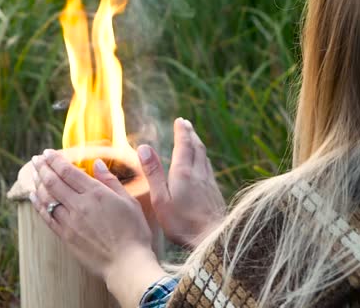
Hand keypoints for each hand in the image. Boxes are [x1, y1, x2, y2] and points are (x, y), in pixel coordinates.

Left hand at [30, 149, 165, 306]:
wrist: (127, 264)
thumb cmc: (134, 232)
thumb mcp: (128, 201)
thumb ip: (110, 181)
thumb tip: (96, 164)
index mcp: (96, 193)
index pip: (68, 171)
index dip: (55, 160)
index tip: (47, 152)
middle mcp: (79, 205)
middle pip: (53, 181)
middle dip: (43, 167)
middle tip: (36, 159)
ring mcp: (70, 222)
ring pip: (47, 197)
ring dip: (38, 183)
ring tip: (34, 173)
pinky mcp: (66, 236)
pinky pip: (47, 216)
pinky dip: (38, 204)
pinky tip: (34, 196)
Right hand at [137, 118, 225, 247]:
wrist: (212, 239)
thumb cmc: (181, 223)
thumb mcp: (160, 199)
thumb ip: (153, 173)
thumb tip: (143, 147)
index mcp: (183, 173)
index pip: (183, 145)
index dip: (182, 131)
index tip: (180, 120)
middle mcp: (199, 174)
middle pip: (197, 148)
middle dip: (191, 134)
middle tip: (186, 124)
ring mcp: (209, 184)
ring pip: (204, 158)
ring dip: (198, 145)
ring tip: (194, 140)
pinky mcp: (215, 194)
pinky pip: (209, 169)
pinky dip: (204, 160)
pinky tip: (203, 166)